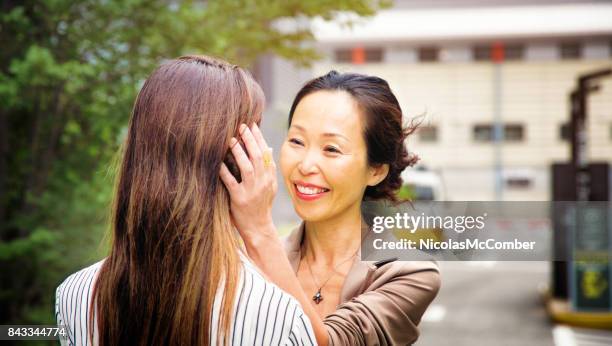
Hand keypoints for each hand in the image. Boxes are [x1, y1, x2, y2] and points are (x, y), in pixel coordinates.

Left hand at [219, 123, 277, 238]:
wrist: (258, 227)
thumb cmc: (261, 205)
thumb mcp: (270, 186)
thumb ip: (269, 168)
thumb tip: (269, 148)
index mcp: (270, 178)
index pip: (266, 154)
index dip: (259, 138)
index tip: (252, 125)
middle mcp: (263, 183)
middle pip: (258, 157)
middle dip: (250, 140)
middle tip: (241, 126)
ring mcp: (251, 191)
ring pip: (247, 167)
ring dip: (239, 152)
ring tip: (231, 140)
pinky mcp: (239, 199)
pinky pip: (231, 182)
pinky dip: (224, 171)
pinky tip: (218, 162)